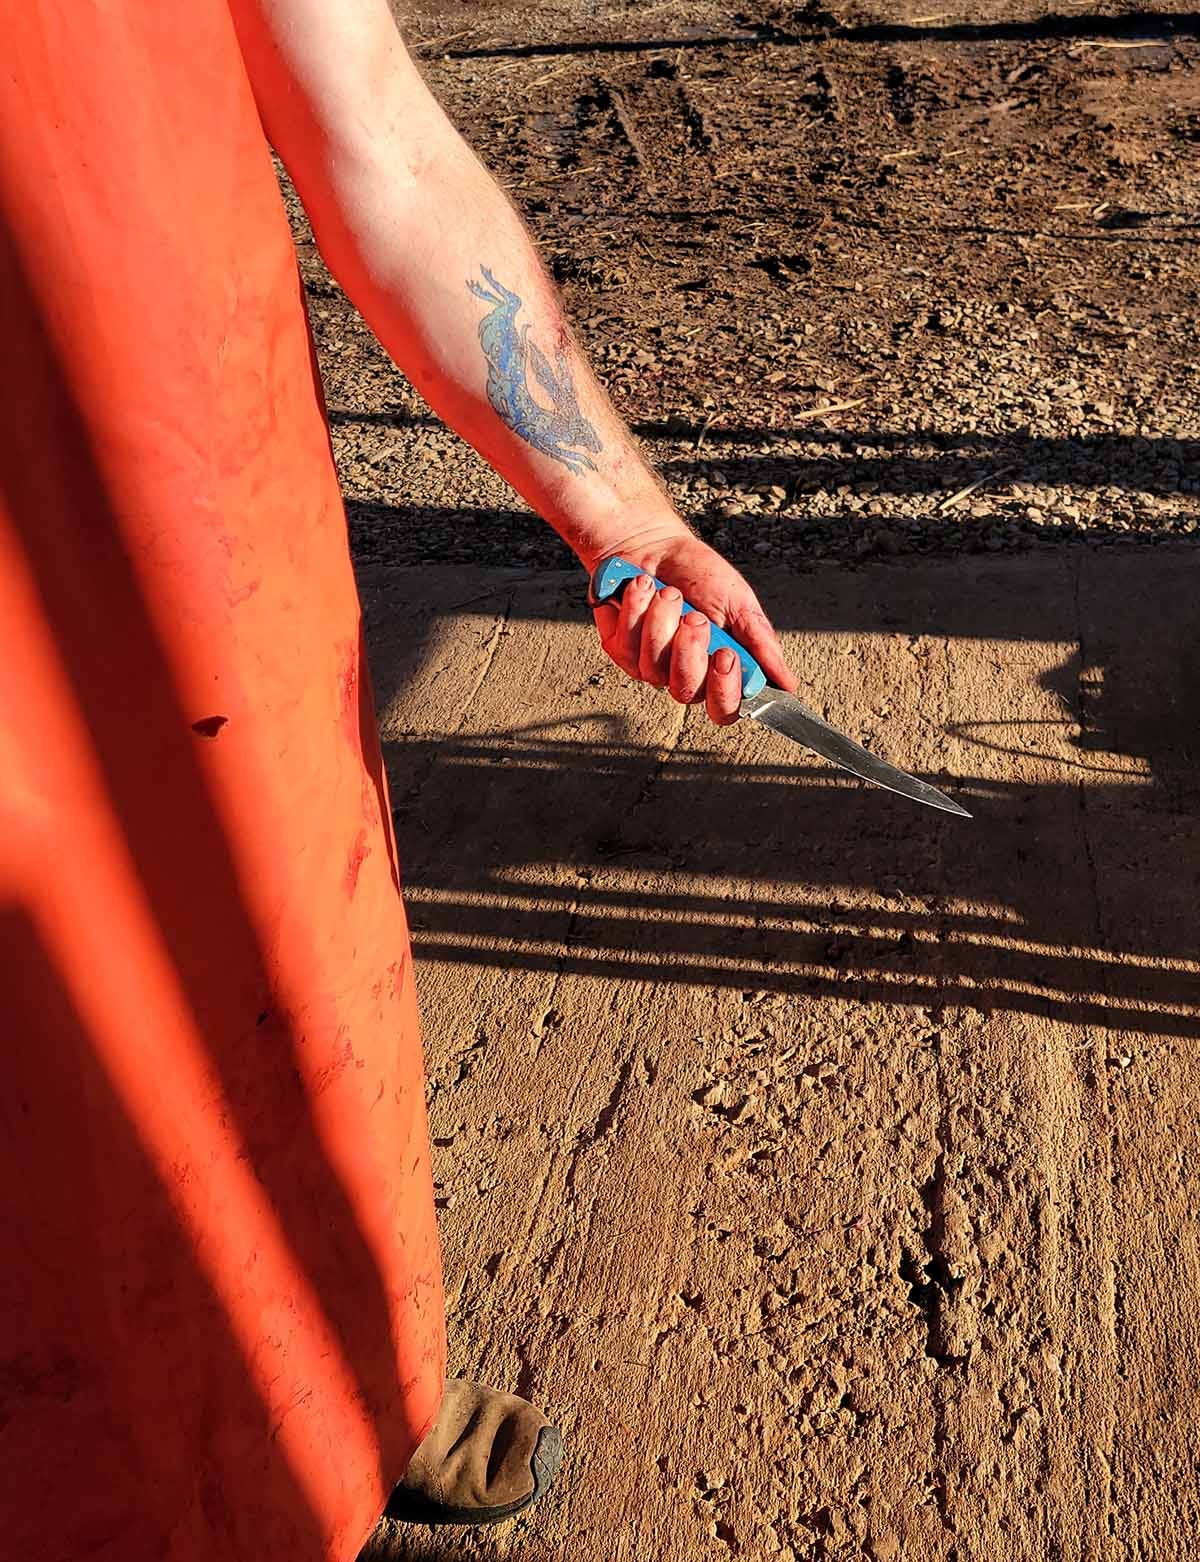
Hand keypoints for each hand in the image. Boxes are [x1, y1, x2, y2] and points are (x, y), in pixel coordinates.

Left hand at [590, 530, 796, 724]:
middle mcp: (682, 675)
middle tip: (695, 617)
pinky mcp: (619, 648)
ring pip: (653, 667)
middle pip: (686, 692)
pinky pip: (627, 643)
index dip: (725, 691)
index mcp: (716, 671)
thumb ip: (761, 645)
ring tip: (670, 593)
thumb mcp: (740, 604)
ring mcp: (647, 665)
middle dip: (690, 650)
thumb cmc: (700, 576)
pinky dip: (638, 608)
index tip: (727, 655)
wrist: (656, 545)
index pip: (724, 709)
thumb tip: (787, 683)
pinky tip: (644, 588)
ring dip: (663, 621)